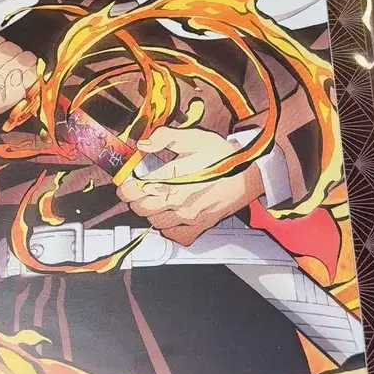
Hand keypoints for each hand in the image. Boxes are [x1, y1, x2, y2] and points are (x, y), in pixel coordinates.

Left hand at [116, 126, 263, 245]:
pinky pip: (175, 235)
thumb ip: (163, 138)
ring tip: (154, 199)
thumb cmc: (221, 155)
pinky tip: (169, 216)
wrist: (248, 173)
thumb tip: (142, 144)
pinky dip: (167, 228)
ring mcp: (188, 217)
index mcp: (171, 179)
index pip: (134, 191)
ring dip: (149, 212)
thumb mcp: (192, 137)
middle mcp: (177, 202)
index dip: (125, 186)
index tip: (125, 181)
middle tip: (138, 189)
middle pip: (141, 208)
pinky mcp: (199, 225)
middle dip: (134, 198)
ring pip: (155, 222)